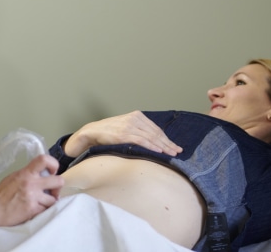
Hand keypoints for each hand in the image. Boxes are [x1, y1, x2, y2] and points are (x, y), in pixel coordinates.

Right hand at [0, 154, 63, 226]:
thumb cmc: (2, 193)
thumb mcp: (15, 176)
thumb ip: (29, 174)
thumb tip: (42, 173)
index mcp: (26, 173)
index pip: (44, 160)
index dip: (54, 164)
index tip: (53, 171)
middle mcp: (32, 184)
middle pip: (58, 181)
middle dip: (57, 186)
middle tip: (52, 190)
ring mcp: (33, 198)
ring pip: (54, 199)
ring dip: (50, 201)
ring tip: (43, 201)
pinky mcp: (33, 210)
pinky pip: (46, 209)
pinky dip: (43, 210)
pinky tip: (37, 208)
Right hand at [63, 111, 182, 157]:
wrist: (93, 131)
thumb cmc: (109, 132)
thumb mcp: (126, 127)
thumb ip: (138, 131)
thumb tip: (153, 142)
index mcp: (137, 116)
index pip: (156, 129)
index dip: (167, 139)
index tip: (175, 147)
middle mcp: (135, 119)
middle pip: (156, 133)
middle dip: (168, 144)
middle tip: (177, 152)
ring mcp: (130, 126)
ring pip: (151, 137)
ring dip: (163, 146)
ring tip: (171, 154)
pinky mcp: (124, 133)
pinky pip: (141, 140)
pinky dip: (151, 146)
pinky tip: (159, 151)